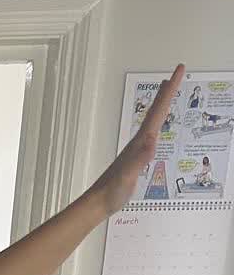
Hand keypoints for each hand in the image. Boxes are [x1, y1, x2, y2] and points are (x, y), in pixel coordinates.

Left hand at [91, 64, 184, 215]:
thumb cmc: (112, 191)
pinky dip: (157, 125)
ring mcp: (136, 149)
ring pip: (152, 121)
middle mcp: (138, 142)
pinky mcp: (135, 159)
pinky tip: (156, 129)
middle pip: (155, 111)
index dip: (170, 90)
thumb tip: (152, 141)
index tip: (178, 70)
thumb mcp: (128, 175)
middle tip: (176, 73)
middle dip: (167, 91)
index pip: (158, 111)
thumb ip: (140, 159)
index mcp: (140, 142)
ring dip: (161, 104)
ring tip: (166, 91)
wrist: (97, 203)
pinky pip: (150, 136)